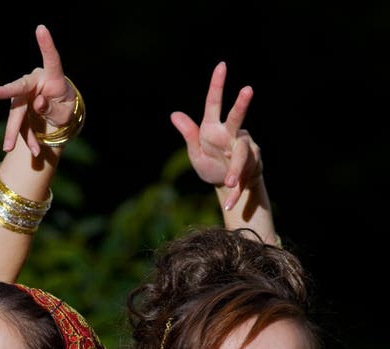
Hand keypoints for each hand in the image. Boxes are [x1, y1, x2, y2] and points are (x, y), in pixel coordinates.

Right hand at [0, 24, 76, 155]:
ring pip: (17, 113)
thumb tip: (37, 103)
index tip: (41, 28)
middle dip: (6, 93)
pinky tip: (34, 150)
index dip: (46, 45)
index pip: (51, 59)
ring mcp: (24, 96)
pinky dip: (28, 139)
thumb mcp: (64, 112)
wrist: (58, 117)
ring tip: (9, 148)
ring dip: (16, 133)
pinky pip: (22, 126)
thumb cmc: (64, 108)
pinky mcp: (19, 109)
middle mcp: (34, 83)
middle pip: (20, 91)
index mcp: (52, 77)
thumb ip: (52, 108)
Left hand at [171, 61, 261, 210]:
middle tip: (247, 89)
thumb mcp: (195, 154)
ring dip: (236, 171)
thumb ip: (188, 135)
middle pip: (237, 117)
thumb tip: (174, 114)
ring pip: (243, 155)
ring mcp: (244, 146)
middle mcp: (230, 133)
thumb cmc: (210, 165)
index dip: (217, 85)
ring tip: (231, 184)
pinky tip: (230, 204)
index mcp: (213, 128)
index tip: (221, 65)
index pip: (214, 104)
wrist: (226, 186)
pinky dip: (236, 192)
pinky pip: (246, 175)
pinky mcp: (254, 163)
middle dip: (241, 104)